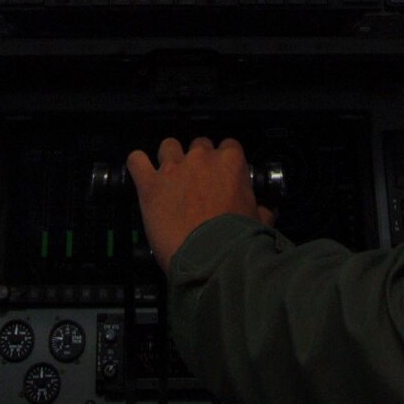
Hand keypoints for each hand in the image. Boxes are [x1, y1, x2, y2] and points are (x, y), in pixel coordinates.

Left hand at [127, 137, 276, 273]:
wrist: (209, 259)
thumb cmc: (236, 241)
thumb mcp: (259, 222)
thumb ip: (262, 210)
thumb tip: (268, 210)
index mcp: (231, 163)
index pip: (229, 146)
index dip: (224, 160)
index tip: (221, 175)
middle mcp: (201, 159)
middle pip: (198, 144)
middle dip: (197, 160)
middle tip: (196, 182)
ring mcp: (173, 168)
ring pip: (168, 146)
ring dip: (168, 158)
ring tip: (169, 177)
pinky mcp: (150, 184)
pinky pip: (136, 160)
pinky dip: (137, 164)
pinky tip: (141, 172)